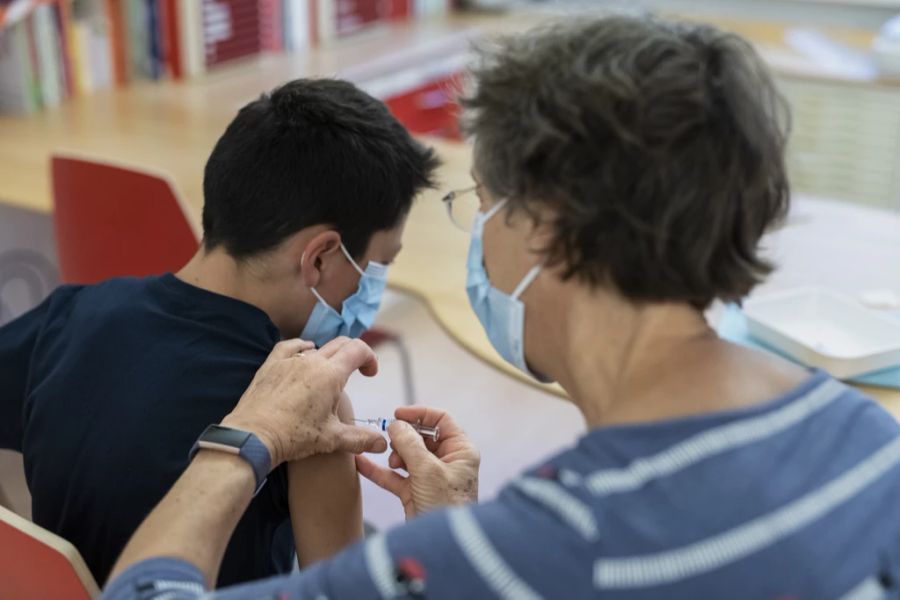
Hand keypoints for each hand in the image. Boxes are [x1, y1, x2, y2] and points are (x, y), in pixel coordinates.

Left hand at [222, 337, 387, 466]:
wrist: (253, 436)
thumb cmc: (295, 436)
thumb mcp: (332, 439)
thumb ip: (360, 439)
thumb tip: (382, 444)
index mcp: (331, 374)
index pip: (358, 350)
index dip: (369, 358)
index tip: (370, 373)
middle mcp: (311, 361)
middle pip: (339, 344)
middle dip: (353, 354)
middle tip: (357, 371)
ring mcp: (289, 361)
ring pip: (316, 348)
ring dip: (328, 356)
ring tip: (329, 374)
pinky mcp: (271, 365)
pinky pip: (289, 347)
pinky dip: (301, 346)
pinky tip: (304, 350)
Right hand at [355, 406, 479, 518]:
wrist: (441, 548)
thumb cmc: (445, 507)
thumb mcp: (427, 470)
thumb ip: (409, 443)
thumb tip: (395, 424)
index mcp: (460, 451)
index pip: (441, 420)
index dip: (419, 414)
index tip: (397, 413)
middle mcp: (447, 462)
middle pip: (421, 437)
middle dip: (404, 438)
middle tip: (391, 441)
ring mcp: (430, 478)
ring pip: (407, 456)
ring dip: (394, 455)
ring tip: (391, 462)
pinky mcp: (415, 493)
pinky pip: (394, 477)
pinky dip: (379, 471)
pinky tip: (360, 463)